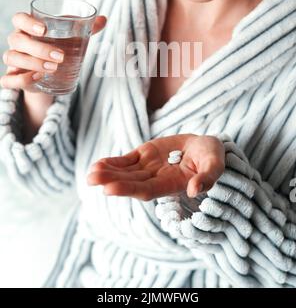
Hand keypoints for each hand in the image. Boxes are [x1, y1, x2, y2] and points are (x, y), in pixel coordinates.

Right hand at [0, 12, 106, 90]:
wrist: (50, 74)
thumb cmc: (58, 48)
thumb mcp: (71, 38)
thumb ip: (85, 28)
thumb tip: (103, 19)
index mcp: (27, 28)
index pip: (19, 18)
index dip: (27, 22)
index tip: (44, 29)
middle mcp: (17, 42)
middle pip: (17, 40)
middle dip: (38, 48)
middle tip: (61, 56)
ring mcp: (13, 60)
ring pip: (11, 58)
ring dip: (32, 63)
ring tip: (54, 68)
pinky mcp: (13, 78)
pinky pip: (7, 80)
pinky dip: (20, 79)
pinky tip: (37, 78)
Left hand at [87, 134, 224, 200]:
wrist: (204, 147)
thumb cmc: (212, 156)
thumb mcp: (215, 164)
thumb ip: (207, 178)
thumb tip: (194, 190)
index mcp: (171, 184)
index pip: (147, 190)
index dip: (128, 190)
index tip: (109, 190)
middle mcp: (156, 179)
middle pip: (131, 183)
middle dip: (111, 181)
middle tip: (91, 179)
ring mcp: (148, 167)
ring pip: (124, 172)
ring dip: (107, 173)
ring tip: (91, 173)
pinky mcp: (144, 155)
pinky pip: (125, 161)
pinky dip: (112, 163)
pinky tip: (98, 165)